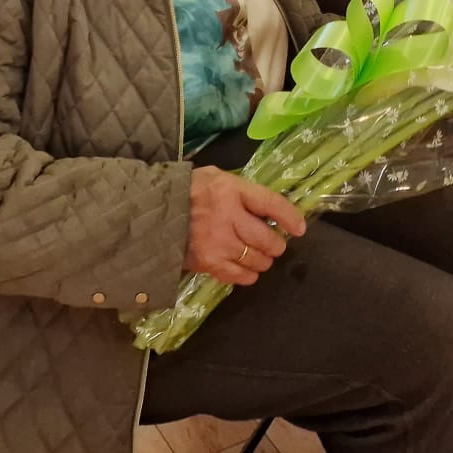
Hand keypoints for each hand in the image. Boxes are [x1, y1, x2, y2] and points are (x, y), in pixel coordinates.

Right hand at [184, 167, 306, 286]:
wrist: (152, 213)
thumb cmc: (188, 191)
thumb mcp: (216, 177)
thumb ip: (241, 189)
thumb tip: (267, 206)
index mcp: (231, 190)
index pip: (271, 204)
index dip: (290, 217)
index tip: (300, 228)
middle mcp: (227, 218)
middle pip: (267, 238)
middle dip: (277, 244)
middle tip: (276, 244)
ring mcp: (217, 243)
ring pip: (256, 259)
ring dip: (264, 260)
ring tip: (261, 256)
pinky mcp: (207, 263)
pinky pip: (239, 276)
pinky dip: (248, 275)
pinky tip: (248, 270)